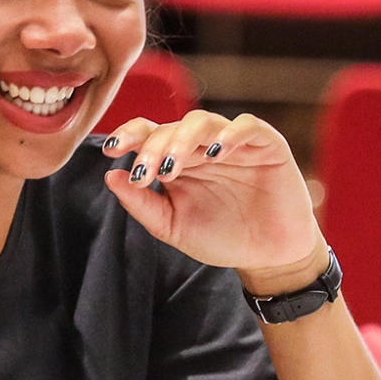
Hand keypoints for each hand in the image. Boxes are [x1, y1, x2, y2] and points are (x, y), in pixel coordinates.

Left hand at [101, 111, 325, 289]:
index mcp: (178, 160)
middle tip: (146, 172)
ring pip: (203, 121)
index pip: (148, 134)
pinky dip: (231, 134)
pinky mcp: (266, 145)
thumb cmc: (221, 238)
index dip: (129, 136)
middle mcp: (203, 146)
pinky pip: (248, 126)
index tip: (111, 151)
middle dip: (153, 147)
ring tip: (172, 165)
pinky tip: (217, 153)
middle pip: (171, 128)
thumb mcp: (174, 227)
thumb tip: (111, 176)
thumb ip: (142, 204)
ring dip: (183, 139)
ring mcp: (234, 143)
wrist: (269, 257)